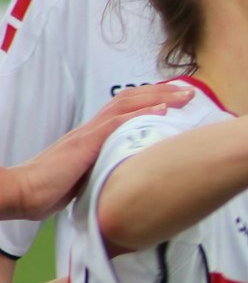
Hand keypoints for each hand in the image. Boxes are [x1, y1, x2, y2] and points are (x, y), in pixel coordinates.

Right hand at [5, 83, 194, 220]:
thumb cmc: (51, 189)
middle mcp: (91, 129)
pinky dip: (141, 114)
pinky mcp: (85, 144)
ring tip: (184, 94)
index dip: (151, 101)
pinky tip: (163, 110)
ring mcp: (88, 134)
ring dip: (158, 97)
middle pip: (130, 100)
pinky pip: (116, 124)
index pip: (125, 110)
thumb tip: (130, 177)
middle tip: (190, 91)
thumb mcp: (87, 176)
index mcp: (92, 136)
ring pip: (126, 105)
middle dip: (162, 93)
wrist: (23, 192)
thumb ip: (107, 169)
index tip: (177, 99)